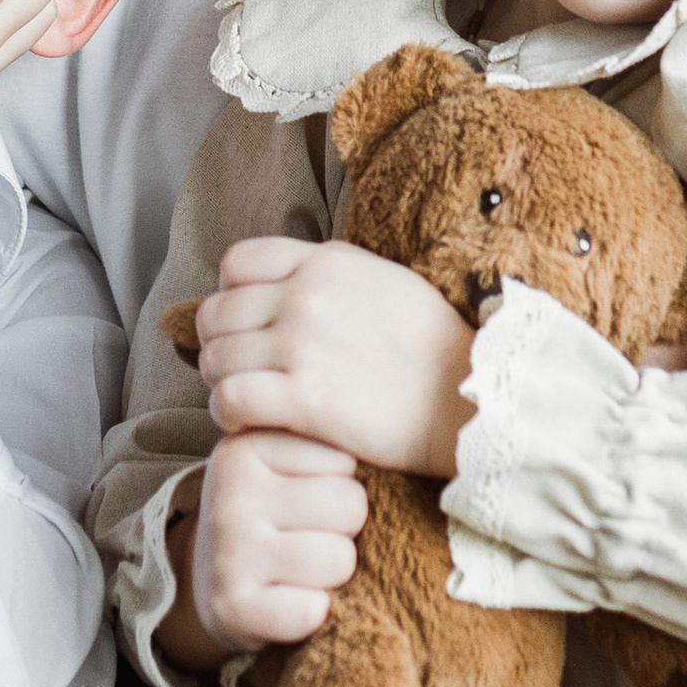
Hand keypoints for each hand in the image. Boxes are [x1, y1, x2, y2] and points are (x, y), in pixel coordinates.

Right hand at [171, 432, 367, 662]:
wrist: (215, 584)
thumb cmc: (272, 515)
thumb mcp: (286, 463)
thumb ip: (326, 438)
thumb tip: (383, 439)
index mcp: (245, 446)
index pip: (346, 461)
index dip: (341, 486)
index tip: (308, 497)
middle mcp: (230, 493)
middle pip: (350, 505)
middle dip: (345, 528)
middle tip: (312, 536)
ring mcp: (228, 551)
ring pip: (339, 559)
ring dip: (334, 574)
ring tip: (304, 569)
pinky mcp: (231, 608)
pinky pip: (311, 612)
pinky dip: (314, 614)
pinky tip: (291, 603)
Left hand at [180, 237, 475, 477]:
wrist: (472, 396)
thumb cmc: (432, 347)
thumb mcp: (381, 281)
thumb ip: (327, 277)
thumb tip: (284, 287)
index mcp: (325, 262)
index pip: (235, 263)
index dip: (230, 297)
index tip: (246, 327)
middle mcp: (306, 295)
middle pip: (216, 314)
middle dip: (219, 346)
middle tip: (240, 373)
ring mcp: (303, 344)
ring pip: (215, 358)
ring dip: (221, 383)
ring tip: (246, 401)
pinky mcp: (305, 397)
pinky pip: (229, 399)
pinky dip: (228, 414)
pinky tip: (248, 424)